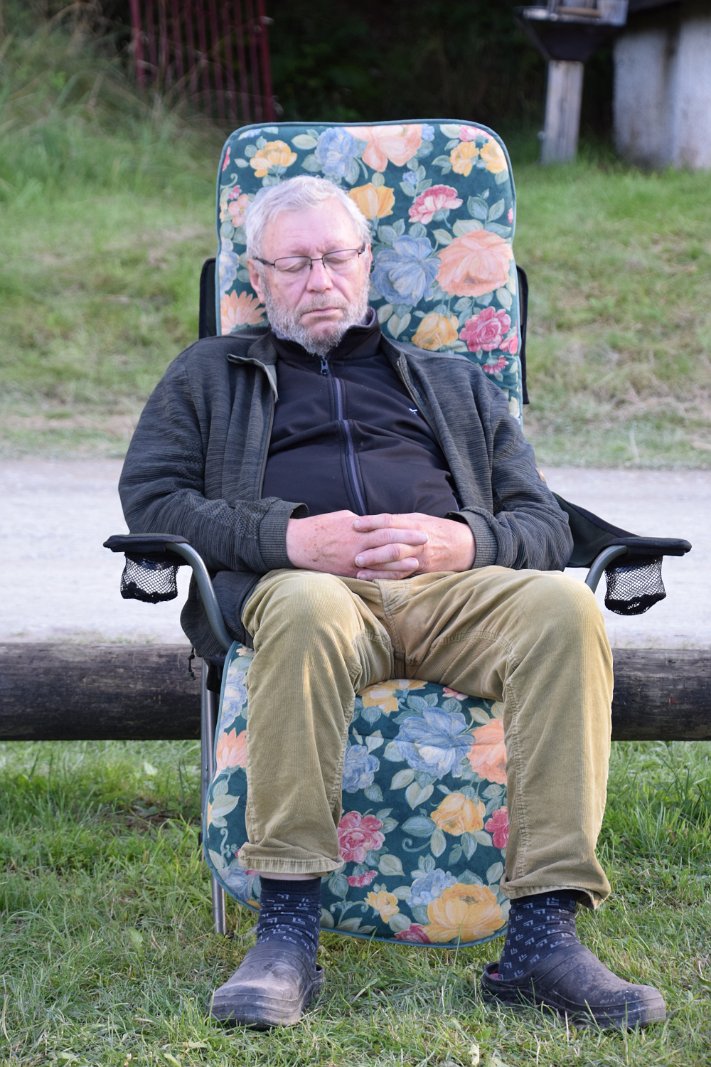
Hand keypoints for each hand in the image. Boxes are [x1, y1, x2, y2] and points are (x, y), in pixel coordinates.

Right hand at [286, 510, 427, 578]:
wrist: (299, 543)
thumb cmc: (321, 527)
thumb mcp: (343, 518)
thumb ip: (363, 523)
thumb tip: (376, 524)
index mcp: (358, 528)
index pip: (387, 527)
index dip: (405, 529)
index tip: (421, 528)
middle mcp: (358, 544)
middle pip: (389, 543)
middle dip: (409, 542)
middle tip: (427, 541)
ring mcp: (354, 560)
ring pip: (382, 563)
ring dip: (401, 563)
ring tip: (418, 562)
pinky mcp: (348, 573)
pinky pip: (370, 576)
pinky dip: (384, 577)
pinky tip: (396, 578)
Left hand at [351, 513, 474, 578]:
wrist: (463, 544)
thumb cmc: (436, 529)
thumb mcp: (419, 519)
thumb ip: (399, 522)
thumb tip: (373, 522)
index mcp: (414, 523)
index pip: (390, 521)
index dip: (371, 522)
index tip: (355, 525)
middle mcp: (416, 539)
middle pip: (392, 543)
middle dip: (372, 549)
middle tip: (355, 555)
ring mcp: (420, 555)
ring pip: (397, 560)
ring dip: (377, 565)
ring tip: (359, 568)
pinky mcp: (423, 568)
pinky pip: (403, 573)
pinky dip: (386, 576)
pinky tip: (372, 579)